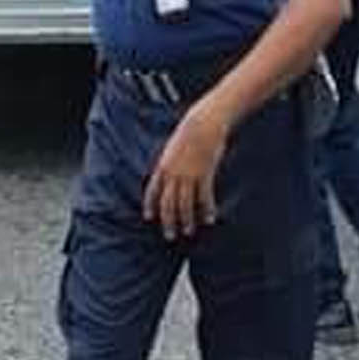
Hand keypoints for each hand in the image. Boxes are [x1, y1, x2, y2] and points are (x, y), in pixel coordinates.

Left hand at [143, 107, 230, 238]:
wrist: (202, 123)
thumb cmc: (190, 132)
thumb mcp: (173, 147)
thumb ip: (170, 161)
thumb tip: (169, 172)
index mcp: (163, 166)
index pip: (152, 191)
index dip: (150, 205)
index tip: (149, 217)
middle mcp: (173, 174)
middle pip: (167, 203)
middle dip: (168, 221)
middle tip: (170, 236)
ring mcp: (188, 175)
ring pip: (184, 204)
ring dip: (186, 220)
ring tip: (188, 232)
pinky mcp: (204, 174)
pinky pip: (204, 197)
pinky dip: (206, 209)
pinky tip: (209, 219)